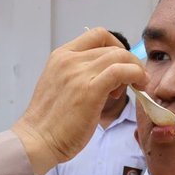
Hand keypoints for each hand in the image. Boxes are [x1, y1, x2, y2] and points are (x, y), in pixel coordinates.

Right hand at [12, 29, 146, 174]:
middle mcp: (69, 60)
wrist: (37, 140)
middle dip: (128, 62)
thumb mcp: (61, 85)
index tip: (122, 63)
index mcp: (61, 56)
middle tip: (132, 81)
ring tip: (136, 86)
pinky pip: (121, 71)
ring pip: (120, 56)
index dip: (116, 46)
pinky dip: (135, 74)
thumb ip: (80, 74)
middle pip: (112, 47)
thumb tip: (109, 75)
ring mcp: (79, 73)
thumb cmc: (50, 121)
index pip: (97, 35)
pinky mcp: (90, 90)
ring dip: (135, 68)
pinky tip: (138, 86)